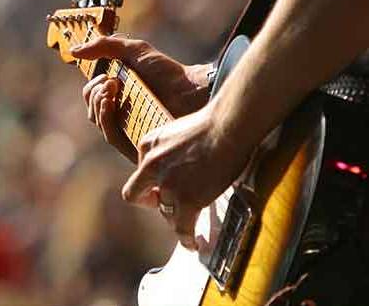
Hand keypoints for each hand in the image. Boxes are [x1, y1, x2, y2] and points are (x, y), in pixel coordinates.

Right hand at [71, 36, 211, 162]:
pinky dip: (105, 118)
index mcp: (119, 95)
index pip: (92, 96)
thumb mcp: (133, 50)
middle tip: (111, 81)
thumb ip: (104, 46)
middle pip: (92, 109)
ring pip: (98, 121)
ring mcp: (127, 129)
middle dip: (94, 92)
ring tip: (113, 87)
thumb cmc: (166, 71)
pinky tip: (111, 103)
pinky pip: (110, 136)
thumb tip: (73, 51)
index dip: (91, 85)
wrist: (190, 90)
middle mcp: (121, 113)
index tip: (103, 73)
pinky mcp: (134, 144)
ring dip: (98, 102)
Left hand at [122, 103, 253, 249]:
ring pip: (165, 212)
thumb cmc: (210, 125)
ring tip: (190, 218)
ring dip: (177, 216)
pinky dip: (186, 238)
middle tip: (176, 203)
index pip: (140, 174)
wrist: (228, 126)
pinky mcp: (187, 198)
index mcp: (147, 145)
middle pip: (145, 197)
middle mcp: (151, 165)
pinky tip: (193, 243)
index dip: (151, 184)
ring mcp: (168, 183)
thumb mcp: (174, 131)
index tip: (162, 188)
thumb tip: (172, 171)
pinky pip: (181, 228)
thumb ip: (165, 151)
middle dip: (158, 202)